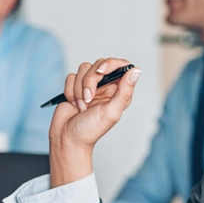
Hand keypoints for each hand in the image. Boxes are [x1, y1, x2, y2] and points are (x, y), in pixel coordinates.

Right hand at [48, 58, 140, 187]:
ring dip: (79, 89)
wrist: (67, 139)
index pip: (120, 65)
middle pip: (99, 64)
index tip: (101, 72)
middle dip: (90, 81)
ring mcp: (90, 86)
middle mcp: (105, 86)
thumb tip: (136, 71)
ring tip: (82, 106)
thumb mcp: (111, 112)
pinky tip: (74, 104)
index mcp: (118, 91)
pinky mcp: (75, 87)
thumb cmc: (90, 130)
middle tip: (89, 99)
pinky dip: (70, 91)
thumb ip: (125, 91)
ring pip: (84, 69)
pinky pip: (71, 76)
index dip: (111, 64)